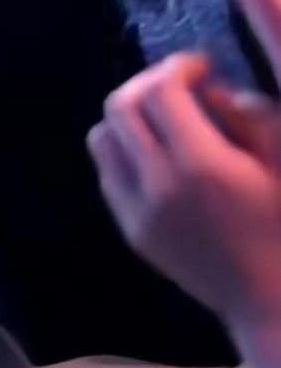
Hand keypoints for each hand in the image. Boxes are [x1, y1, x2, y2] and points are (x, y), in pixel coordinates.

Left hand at [88, 51, 280, 345]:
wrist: (270, 300)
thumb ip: (252, 115)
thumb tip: (214, 89)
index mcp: (202, 166)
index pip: (162, 91)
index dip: (179, 66)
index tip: (201, 66)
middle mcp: (158, 186)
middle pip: (120, 106)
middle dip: (148, 83)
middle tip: (181, 84)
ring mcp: (137, 213)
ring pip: (103, 139)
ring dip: (129, 117)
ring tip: (167, 119)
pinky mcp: (132, 232)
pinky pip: (108, 174)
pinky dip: (126, 151)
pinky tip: (162, 157)